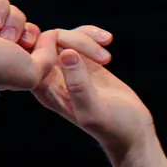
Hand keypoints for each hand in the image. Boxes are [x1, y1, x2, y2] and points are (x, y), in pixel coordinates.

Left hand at [30, 28, 155, 159]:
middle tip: (103, 58)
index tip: (77, 51)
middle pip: (50, 41)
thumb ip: (78, 85)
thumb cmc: (111, 127)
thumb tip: (66, 53)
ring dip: (87, 37)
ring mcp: (68, 68)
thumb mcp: (94, 110)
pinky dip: (93, 34)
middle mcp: (53, 77)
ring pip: (67, 36)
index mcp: (46, 89)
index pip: (35, 54)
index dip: (50, 44)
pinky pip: (80, 37)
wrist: (131, 132)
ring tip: (108, 53)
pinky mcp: (84, 62)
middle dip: (76, 40)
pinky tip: (109, 41)